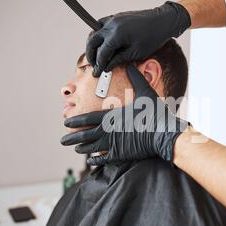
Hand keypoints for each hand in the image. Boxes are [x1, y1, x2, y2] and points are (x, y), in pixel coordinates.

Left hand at [60, 65, 187, 164]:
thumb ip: (135, 78)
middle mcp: (108, 131)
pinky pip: (103, 159)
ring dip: (82, 148)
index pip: (87, 119)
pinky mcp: (121, 154)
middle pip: (84, 135)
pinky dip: (96, 160)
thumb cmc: (155, 112)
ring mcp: (113, 144)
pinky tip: (91, 161)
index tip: (66, 123)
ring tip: (76, 149)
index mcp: (111, 116)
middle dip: (72, 138)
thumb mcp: (145, 92)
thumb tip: (131, 64)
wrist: (164, 133)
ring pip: (91, 148)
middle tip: (62, 140)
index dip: (75, 121)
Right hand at [86, 1, 190, 76]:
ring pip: (94, 31)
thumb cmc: (153, 37)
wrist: (163, 21)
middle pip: (92, 41)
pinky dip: (99, 35)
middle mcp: (112, 25)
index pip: (101, 52)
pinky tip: (103, 44)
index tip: (97, 73)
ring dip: (93, 44)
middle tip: (95, 66)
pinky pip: (101, 25)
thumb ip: (118, 59)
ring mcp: (113, 19)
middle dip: (91, 55)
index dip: (99, 65)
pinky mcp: (117, 17)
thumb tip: (107, 66)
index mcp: (116, 35)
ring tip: (97, 56)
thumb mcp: (135, 53)